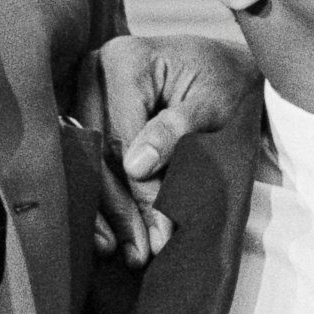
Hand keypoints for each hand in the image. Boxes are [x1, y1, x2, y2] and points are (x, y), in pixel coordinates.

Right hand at [76, 33, 256, 265]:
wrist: (228, 70)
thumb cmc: (226, 82)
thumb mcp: (213, 103)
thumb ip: (175, 131)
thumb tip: (135, 168)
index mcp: (124, 59)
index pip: (122, 136)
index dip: (139, 189)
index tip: (160, 229)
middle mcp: (93, 71)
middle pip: (99, 153)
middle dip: (121, 208)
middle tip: (141, 254)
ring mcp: (85, 92)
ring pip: (90, 164)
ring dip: (108, 213)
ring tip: (131, 254)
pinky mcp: (88, 113)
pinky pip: (89, 162)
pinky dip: (103, 198)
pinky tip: (109, 237)